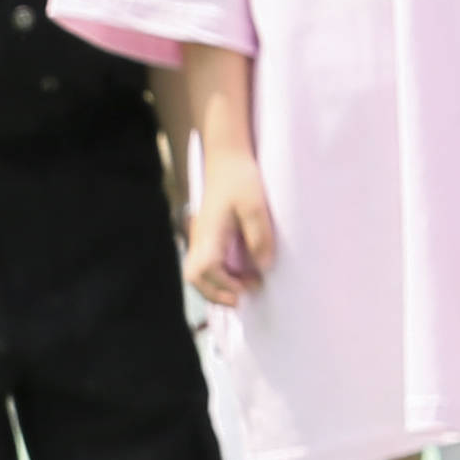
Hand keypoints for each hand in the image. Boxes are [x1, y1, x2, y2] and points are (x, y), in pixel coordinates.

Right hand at [185, 152, 276, 306]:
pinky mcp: (208, 235)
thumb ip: (260, 236)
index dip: (223, 284)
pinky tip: (241, 276)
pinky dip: (219, 276)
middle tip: (243, 299)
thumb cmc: (241, 180)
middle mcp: (200, 238)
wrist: (227, 160)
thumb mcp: (256, 206)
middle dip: (216, 293)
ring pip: (198, 272)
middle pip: (194, 276)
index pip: (205, 268)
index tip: (246, 288)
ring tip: (246, 288)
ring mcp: (201, 237)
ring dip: (218, 286)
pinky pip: (206, 263)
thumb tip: (264, 267)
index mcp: (209, 233)